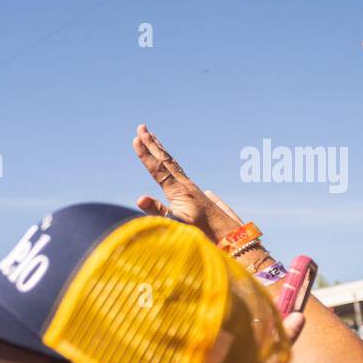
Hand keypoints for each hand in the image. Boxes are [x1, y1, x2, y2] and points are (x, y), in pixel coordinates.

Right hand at [130, 125, 243, 243]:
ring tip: (151, 137)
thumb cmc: (201, 233)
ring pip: (172, 163)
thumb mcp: (177, 224)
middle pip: (165, 160)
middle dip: (152, 144)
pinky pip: (177, 171)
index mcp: (178, 191)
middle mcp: (184, 185)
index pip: (158, 169)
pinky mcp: (192, 192)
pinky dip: (169, 161)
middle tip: (141, 127)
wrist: (227, 235)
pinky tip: (168, 161)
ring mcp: (189, 187)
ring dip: (160, 150)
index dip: (145, 154)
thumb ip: (158, 211)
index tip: (136, 139)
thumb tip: (139, 198)